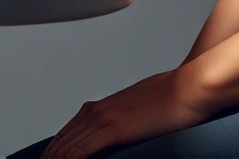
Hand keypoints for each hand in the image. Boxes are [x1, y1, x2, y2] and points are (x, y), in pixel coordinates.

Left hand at [43, 70, 207, 156]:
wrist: (189, 87)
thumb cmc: (173, 96)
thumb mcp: (141, 109)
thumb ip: (124, 121)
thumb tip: (124, 131)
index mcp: (102, 106)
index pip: (67, 132)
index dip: (55, 149)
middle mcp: (97, 110)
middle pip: (61, 140)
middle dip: (49, 157)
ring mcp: (103, 118)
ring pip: (66, 146)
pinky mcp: (113, 128)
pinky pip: (80, 150)